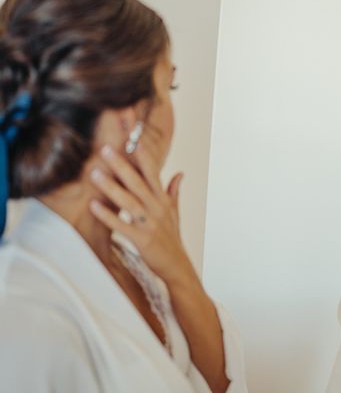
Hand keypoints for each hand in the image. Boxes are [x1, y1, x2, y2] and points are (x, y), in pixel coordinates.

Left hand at [88, 138, 194, 287]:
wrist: (177, 265)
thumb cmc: (173, 238)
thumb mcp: (175, 212)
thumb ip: (174, 192)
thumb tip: (180, 174)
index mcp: (164, 201)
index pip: (154, 174)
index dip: (144, 158)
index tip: (134, 141)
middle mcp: (157, 209)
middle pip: (137, 183)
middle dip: (121, 165)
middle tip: (106, 150)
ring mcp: (150, 223)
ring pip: (128, 201)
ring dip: (110, 187)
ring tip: (95, 174)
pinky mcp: (141, 239)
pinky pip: (122, 225)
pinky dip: (108, 215)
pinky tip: (94, 205)